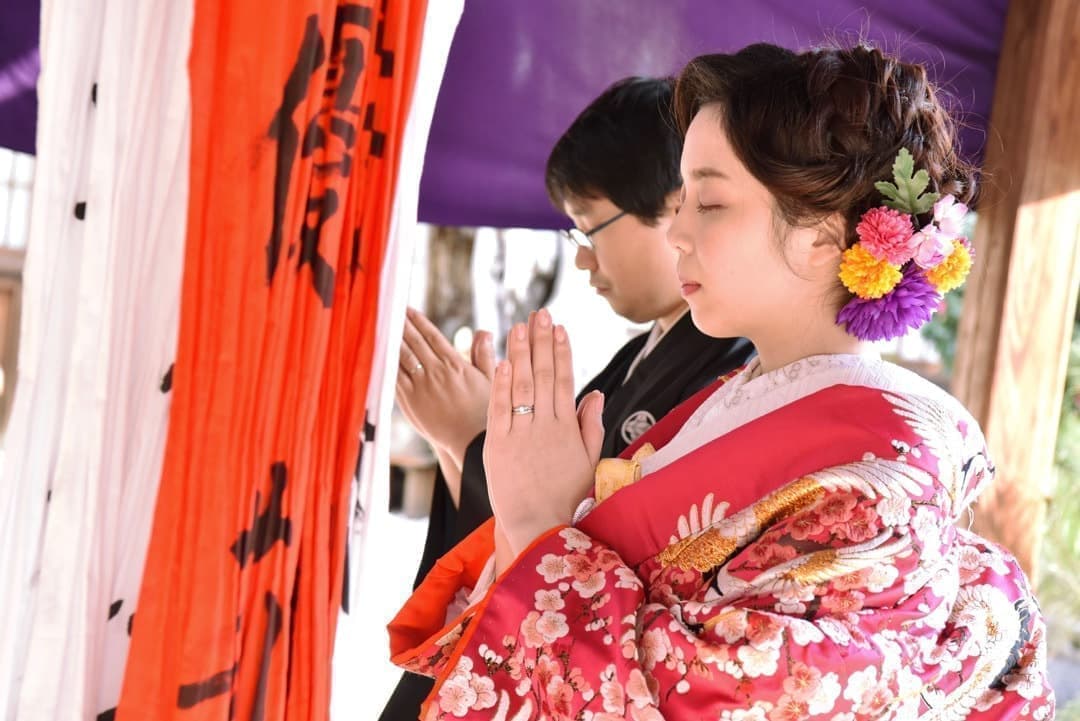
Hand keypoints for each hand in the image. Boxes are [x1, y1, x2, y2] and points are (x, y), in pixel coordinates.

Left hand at [396, 308, 493, 466]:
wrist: (471, 441)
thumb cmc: (484, 411)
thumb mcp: (490, 380)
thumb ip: (483, 354)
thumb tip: (484, 332)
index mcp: (455, 364)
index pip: (432, 336)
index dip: (419, 321)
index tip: (408, 309)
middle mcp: (437, 372)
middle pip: (414, 342)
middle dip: (401, 325)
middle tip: (389, 309)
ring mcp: (422, 386)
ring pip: (402, 356)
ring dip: (392, 340)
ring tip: (382, 326)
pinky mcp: (410, 401)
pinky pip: (395, 377)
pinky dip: (387, 363)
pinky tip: (381, 353)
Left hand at [483, 309, 604, 554]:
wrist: (539, 525)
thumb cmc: (566, 495)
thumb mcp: (588, 460)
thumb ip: (591, 425)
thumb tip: (596, 394)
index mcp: (567, 428)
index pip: (564, 380)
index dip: (562, 352)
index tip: (560, 329)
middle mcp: (545, 427)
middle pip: (542, 375)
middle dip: (541, 342)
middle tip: (539, 314)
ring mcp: (520, 435)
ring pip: (520, 386)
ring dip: (519, 354)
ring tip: (519, 327)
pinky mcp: (498, 445)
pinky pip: (499, 410)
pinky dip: (500, 385)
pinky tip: (501, 362)